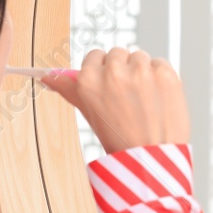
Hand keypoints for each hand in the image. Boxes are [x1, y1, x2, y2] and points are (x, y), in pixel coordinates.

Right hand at [39, 48, 190, 153]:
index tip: (110, 84)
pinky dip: (161, 77)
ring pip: (140, 56)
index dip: (104, 71)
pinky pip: (160, 63)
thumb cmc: (118, 138)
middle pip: (118, 53)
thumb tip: (47, 76)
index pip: (95, 55)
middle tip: (128, 96)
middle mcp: (113, 72)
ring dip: (143, 72)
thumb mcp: (89, 113)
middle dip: (124, 70)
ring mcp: (141, 71)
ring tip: (144, 99)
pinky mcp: (165, 74)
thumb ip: (69, 89)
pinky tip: (158, 97)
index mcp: (89, 80)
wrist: (150, 158)